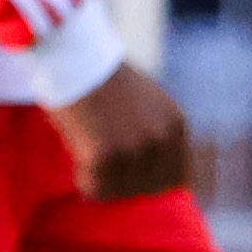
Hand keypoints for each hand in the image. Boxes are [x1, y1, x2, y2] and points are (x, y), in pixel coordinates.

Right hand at [54, 58, 196, 202]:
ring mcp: (134, 150)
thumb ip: (154, 132)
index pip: (177, 176)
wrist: (74, 60)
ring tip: (88, 163)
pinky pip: (95, 189)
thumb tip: (150, 169)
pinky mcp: (104, 157)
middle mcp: (161, 140)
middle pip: (151, 188)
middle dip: (129, 185)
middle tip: (106, 173)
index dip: (151, 180)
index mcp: (175, 125)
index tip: (131, 177)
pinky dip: (84, 181)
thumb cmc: (102, 78)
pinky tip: (78, 161)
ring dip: (104, 182)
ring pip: (121, 192)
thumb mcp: (146, 102)